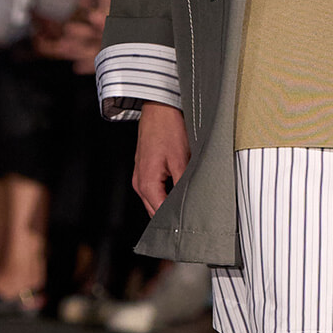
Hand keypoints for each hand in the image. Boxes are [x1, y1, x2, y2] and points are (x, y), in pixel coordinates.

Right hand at [133, 101, 190, 215]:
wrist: (159, 107)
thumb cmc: (168, 128)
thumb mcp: (181, 159)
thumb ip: (184, 185)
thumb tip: (190, 203)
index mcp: (147, 183)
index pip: (160, 214)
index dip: (175, 222)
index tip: (190, 225)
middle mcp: (140, 182)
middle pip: (155, 211)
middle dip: (171, 216)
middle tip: (192, 217)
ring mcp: (140, 176)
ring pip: (155, 201)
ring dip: (169, 204)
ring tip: (188, 204)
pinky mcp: (145, 168)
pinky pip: (155, 189)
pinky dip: (166, 193)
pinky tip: (180, 190)